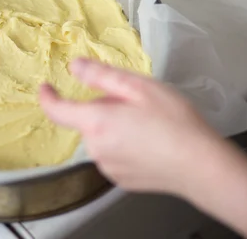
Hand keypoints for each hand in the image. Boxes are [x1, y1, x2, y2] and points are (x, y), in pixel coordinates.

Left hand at [39, 58, 221, 195]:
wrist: (201, 166)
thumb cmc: (174, 122)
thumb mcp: (139, 87)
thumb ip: (101, 76)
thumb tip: (74, 66)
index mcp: (96, 122)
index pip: (57, 110)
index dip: (47, 97)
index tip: (46, 87)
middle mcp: (96, 148)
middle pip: (87, 121)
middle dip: (103, 108)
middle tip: (135, 104)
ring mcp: (107, 167)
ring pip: (101, 138)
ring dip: (114, 128)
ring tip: (147, 125)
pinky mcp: (120, 179)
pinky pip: (113, 156)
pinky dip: (123, 146)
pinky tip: (149, 144)